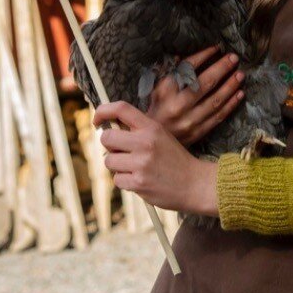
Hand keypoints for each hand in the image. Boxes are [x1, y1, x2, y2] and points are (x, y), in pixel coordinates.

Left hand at [96, 101, 218, 216]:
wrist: (195, 183)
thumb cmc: (175, 160)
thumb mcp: (162, 136)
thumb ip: (139, 131)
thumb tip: (108, 129)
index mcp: (152, 127)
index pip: (121, 109)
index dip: (103, 111)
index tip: (97, 120)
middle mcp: (146, 142)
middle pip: (107, 137)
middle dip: (110, 145)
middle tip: (121, 151)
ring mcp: (141, 163)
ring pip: (109, 161)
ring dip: (118, 166)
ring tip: (135, 168)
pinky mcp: (138, 182)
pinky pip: (117, 179)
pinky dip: (126, 181)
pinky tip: (140, 180)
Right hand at [147, 46, 244, 146]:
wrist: (151, 142)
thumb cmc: (156, 110)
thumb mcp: (157, 90)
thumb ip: (171, 73)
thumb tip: (182, 55)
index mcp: (165, 92)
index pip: (187, 69)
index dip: (203, 56)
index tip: (216, 47)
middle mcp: (177, 106)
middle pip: (204, 83)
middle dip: (221, 68)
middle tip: (234, 58)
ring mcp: (189, 121)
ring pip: (215, 101)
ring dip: (230, 86)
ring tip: (240, 74)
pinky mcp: (198, 132)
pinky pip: (219, 116)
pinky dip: (231, 104)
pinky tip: (240, 94)